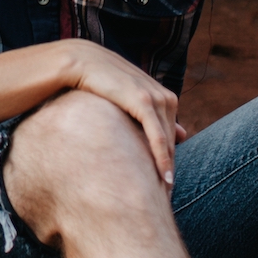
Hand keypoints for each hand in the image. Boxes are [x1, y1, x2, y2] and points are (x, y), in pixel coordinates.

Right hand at [61, 40, 187, 184]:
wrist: (80, 61)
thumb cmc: (98, 80)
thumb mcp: (126, 97)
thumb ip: (146, 112)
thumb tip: (177, 133)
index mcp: (161, 96)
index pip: (170, 135)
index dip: (168, 158)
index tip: (164, 183)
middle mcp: (164, 97)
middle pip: (172, 140)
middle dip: (170, 165)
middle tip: (167, 196)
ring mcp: (156, 98)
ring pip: (168, 141)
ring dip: (168, 167)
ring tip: (165, 194)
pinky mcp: (144, 101)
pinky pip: (157, 136)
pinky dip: (162, 157)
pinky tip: (165, 178)